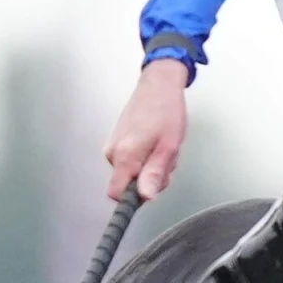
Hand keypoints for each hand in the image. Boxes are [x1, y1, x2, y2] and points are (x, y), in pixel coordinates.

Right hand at [104, 58, 189, 200]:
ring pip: (132, 172)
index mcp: (125, 155)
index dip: (134, 198)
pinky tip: (157, 141)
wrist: (159, 84)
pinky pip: (131, 160)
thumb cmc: (166, 111)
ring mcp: (113, 145)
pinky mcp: (117, 140)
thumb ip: (155, 173)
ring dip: (151, 166)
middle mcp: (113, 152)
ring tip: (164, 146)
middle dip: (150, 178)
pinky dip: (146, 156)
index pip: (117, 194)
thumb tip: (145, 197)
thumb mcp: (169, 146)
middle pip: (129, 184)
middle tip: (168, 159)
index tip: (151, 187)